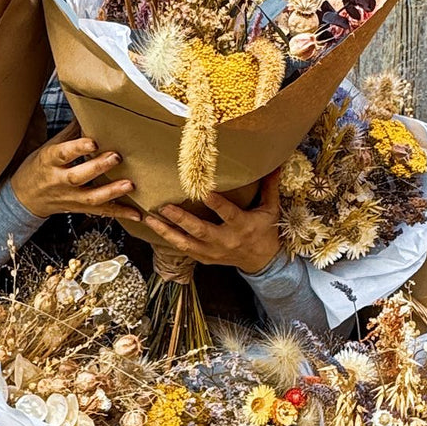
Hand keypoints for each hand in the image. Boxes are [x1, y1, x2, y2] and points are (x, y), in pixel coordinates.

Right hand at [10, 136, 138, 220]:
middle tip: (116, 156)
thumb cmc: (40, 167)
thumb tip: (87, 110)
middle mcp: (58, 181)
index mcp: (49, 161)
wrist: (25, 197)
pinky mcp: (79, 208)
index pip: (63, 154)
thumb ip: (70, 133)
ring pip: (90, 197)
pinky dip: (119, 213)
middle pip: (77, 176)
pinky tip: (136, 214)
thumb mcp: (49, 147)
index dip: (77, 148)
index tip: (93, 141)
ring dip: (111, 192)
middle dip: (97, 167)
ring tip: (129, 184)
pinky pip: (100, 212)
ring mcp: (69, 197)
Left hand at [141, 169, 282, 272]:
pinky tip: (155, 229)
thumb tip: (276, 163)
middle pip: (199, 231)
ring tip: (150, 219)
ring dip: (166, 232)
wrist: (262, 262)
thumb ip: (269, 186)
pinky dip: (169, 240)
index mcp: (242, 226)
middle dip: (181, 219)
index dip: (215, 203)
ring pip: (185, 243)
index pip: (227, 214)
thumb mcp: (271, 209)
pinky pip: (184, 250)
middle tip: (164, 207)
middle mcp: (225, 241)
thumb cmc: (265, 231)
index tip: (203, 191)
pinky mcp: (205, 258)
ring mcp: (213, 252)